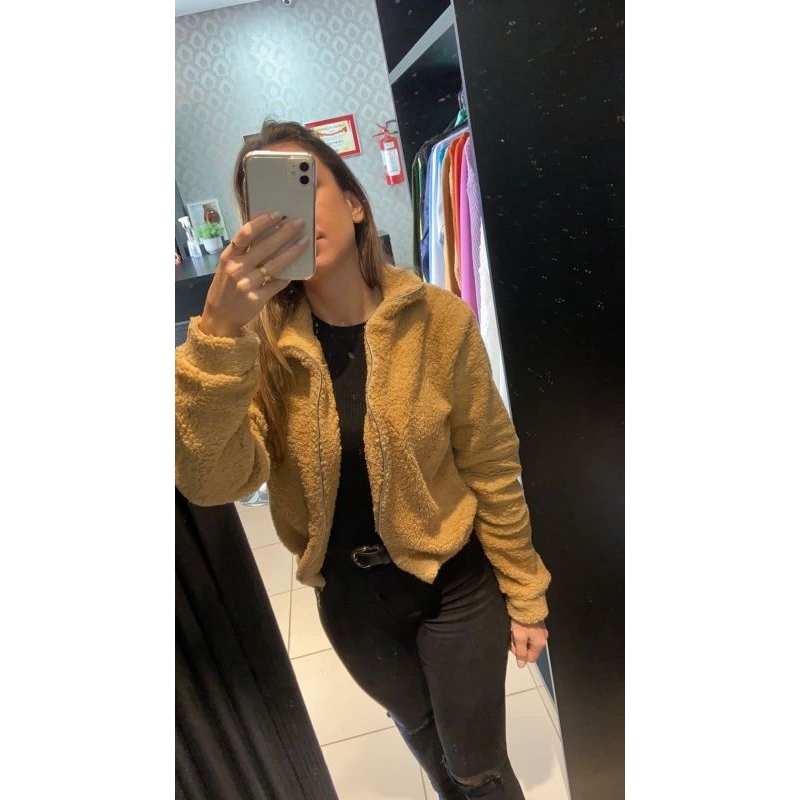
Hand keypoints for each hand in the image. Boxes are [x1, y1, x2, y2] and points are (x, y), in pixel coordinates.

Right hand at [198, 211, 309, 337]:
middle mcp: (237, 268)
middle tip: (300, 222)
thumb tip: (268, 233)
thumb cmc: (226, 286)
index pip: (245, 234)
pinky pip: (277, 284)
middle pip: (265, 247)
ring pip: (275, 265)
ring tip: (304, 241)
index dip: (262, 222)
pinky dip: (288, 276)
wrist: (220, 316)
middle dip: (285, 232)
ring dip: (292, 252)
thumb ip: (243, 252)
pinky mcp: (257, 299)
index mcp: (228, 256)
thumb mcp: (228, 266)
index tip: (278, 213)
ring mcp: (247, 284)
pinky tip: (298, 269)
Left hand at [509, 619, 547, 667]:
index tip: (513, 646)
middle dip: (519, 645)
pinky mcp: (537, 625)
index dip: (520, 655)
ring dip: (520, 638)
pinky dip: (523, 632)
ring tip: (515, 630)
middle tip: (513, 637)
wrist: (526, 603)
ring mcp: (541, 631)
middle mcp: (543, 638)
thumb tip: (521, 664)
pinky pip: (529, 634)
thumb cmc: (523, 619)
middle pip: (529, 649)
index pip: (530, 658)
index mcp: (540, 643)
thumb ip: (520, 652)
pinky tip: (518, 626)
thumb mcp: (519, 638)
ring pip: (528, 641)